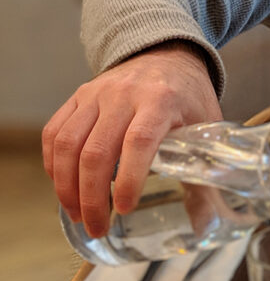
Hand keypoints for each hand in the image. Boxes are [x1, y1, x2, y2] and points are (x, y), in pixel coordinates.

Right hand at [42, 42, 222, 238]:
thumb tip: (203, 225)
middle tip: (98, 227)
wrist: (167, 54)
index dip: (128, 179)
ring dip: (67, 187)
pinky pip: (54, 132)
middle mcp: (125, 94)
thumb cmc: (188, 96)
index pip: (138, 142)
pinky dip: (53, 165)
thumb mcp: (206, 127)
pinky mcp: (79, 95)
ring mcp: (97, 93)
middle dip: (92, 197)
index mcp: (162, 100)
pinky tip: (64, 186)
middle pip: (96, 150)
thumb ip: (204, 173)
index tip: (124, 209)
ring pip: (67, 144)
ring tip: (78, 214)